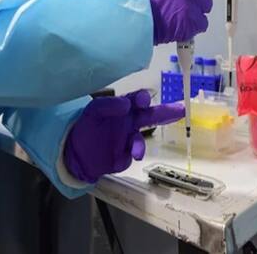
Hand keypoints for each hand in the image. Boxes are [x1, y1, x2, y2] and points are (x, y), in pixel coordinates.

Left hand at [64, 90, 183, 182]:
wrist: (76, 153)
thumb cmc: (86, 127)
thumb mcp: (93, 112)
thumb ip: (108, 106)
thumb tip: (126, 104)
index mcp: (123, 109)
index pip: (136, 101)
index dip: (141, 99)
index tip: (143, 100)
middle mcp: (129, 122)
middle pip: (150, 117)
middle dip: (165, 113)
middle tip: (181, 109)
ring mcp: (128, 140)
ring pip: (140, 140)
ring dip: (139, 145)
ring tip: (136, 153)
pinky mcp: (125, 156)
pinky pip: (130, 155)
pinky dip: (128, 156)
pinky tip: (122, 158)